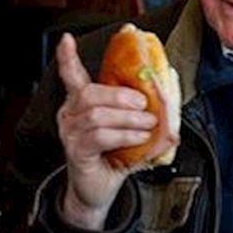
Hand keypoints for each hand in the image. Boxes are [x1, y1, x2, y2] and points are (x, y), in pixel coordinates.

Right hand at [55, 33, 169, 230]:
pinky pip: (99, 136)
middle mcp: (69, 115)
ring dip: (129, 118)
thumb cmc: (112, 158)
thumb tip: (166, 99)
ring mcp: (70, 134)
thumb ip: (138, 113)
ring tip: (148, 123)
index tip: (66, 40)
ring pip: (97, 114)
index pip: (70, 76)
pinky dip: (124, 134)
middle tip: (145, 103)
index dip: (67, 58)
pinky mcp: (76, 152)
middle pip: (91, 92)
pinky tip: (139, 137)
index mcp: (79, 104)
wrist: (97, 192)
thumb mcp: (127, 130)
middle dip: (121, 95)